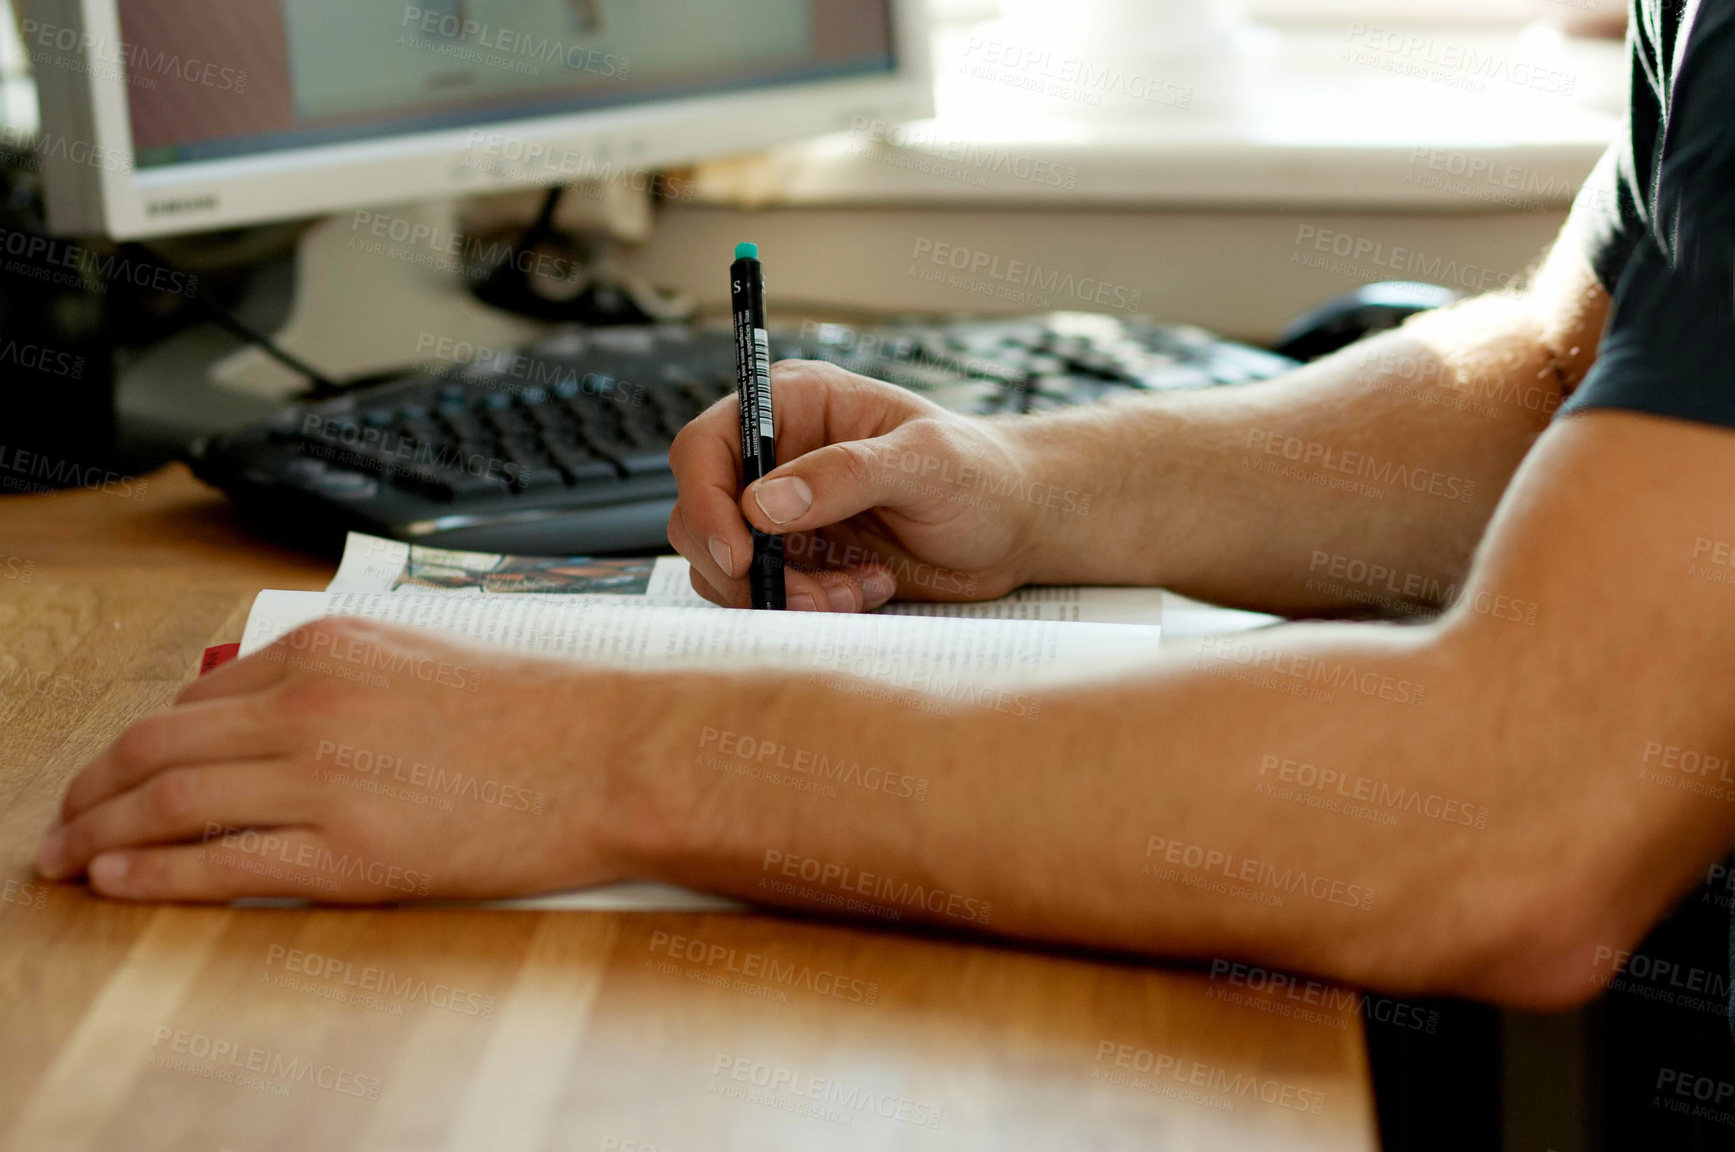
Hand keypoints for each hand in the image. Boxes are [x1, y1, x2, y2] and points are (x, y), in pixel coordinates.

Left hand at [34, 618, 655, 901]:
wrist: (611, 754)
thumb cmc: (539, 714)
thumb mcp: (424, 662)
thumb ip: (341, 679)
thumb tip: (274, 714)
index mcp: (329, 648)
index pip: (194, 699)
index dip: (137, 744)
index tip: (117, 772)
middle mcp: (310, 704)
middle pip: (154, 747)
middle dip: (90, 790)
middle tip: (62, 822)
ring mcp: (324, 778)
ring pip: (166, 804)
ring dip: (98, 835)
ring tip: (68, 860)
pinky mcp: (349, 852)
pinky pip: (217, 866)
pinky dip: (150, 876)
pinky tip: (118, 881)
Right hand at [668, 360, 1044, 610]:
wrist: (1015, 526)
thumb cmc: (980, 473)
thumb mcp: (924, 461)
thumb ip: (845, 475)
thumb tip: (765, 503)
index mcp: (794, 405)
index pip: (706, 445)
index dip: (706, 499)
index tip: (740, 550)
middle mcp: (777, 456)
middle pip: (700, 513)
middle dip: (744, 564)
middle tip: (803, 592)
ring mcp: (785, 512)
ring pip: (728, 564)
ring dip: (782, 592)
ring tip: (852, 591)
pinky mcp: (802, 559)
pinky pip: (769, 593)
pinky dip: (809, 605)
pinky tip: (866, 588)